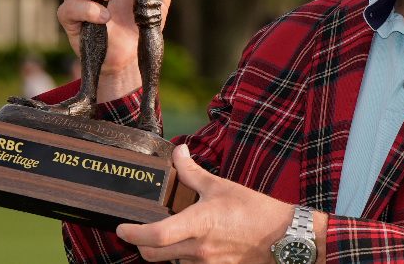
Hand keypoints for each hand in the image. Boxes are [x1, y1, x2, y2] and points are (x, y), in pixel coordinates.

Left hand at [116, 146, 327, 262]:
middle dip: (140, 245)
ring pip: (170, 262)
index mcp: (198, 224)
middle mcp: (198, 249)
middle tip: (137, 231)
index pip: (155, 236)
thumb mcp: (221, 186)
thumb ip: (193, 171)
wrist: (282, 237)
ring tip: (169, 233)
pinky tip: (191, 243)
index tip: (121, 227)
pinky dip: (182, 256)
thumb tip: (178, 151)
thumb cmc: (254, 210)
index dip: (133, 234)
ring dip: (163, 251)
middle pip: (153, 256)